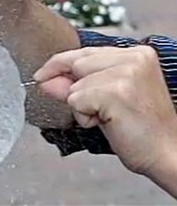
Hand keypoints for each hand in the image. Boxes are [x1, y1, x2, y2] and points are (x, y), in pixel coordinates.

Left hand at [34, 46, 176, 176]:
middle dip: (73, 88)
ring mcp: (126, 73)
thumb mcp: (104, 100)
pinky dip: (84, 116)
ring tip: (109, 117)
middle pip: (76, 63)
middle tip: (97, 109)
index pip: (84, 52)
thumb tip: (45, 80)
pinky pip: (76, 100)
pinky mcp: (117, 91)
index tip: (41, 74)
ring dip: (82, 106)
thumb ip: (74, 85)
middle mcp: (133, 58)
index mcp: (135, 55)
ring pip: (75, 85)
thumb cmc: (139, 129)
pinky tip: (108, 122)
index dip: (59, 64)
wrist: (165, 153)